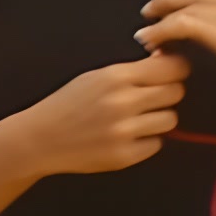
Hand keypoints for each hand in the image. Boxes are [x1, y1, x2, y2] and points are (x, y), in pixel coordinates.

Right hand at [15, 54, 189, 176]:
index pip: (172, 67)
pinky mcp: (124, 156)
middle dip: (167, 93)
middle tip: (152, 98)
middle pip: (176, 92)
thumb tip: (167, 60)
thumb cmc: (68, 103)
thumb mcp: (96, 76)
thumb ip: (132, 70)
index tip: (170, 73)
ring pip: (170, 119)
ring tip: (138, 119)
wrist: (40, 138)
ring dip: (159, 118)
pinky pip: (156, 144)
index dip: (175, 69)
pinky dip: (146, 141)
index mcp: (116, 77)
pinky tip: (127, 137)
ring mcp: (124, 131)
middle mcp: (123, 102)